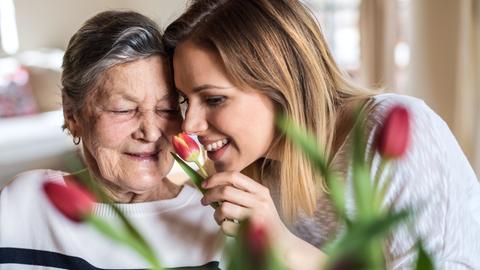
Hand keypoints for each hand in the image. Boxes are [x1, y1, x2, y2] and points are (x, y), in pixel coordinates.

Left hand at [200, 171, 327, 269]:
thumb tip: (212, 185)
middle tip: (204, 200)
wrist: (281, 243)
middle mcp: (260, 202)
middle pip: (225, 191)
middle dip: (209, 195)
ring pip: (223, 208)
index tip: (205, 184)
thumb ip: (241, 191)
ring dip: (216, 214)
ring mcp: (255, 217)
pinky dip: (222, 226)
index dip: (216, 178)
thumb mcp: (260, 201)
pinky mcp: (249, 233)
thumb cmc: (265, 220)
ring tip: (220, 217)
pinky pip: (225, 226)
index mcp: (261, 191)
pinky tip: (229, 227)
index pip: (235, 176)